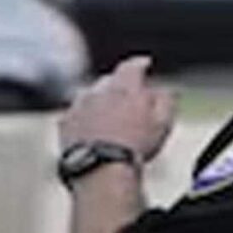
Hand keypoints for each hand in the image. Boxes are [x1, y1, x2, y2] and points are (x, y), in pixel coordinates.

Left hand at [59, 56, 175, 162]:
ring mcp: (78, 106)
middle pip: (108, 81)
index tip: (145, 63)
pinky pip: (74, 115)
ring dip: (98, 101)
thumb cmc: (135, 147)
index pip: (132, 66)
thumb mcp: (162, 123)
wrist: (102, 170)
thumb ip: (166, 101)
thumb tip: (168, 91)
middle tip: (127, 95)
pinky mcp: (65, 124)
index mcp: (124, 87)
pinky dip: (83, 119)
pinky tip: (90, 130)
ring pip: (88, 96)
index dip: (140, 63)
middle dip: (118, 85)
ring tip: (107, 115)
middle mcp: (98, 91)